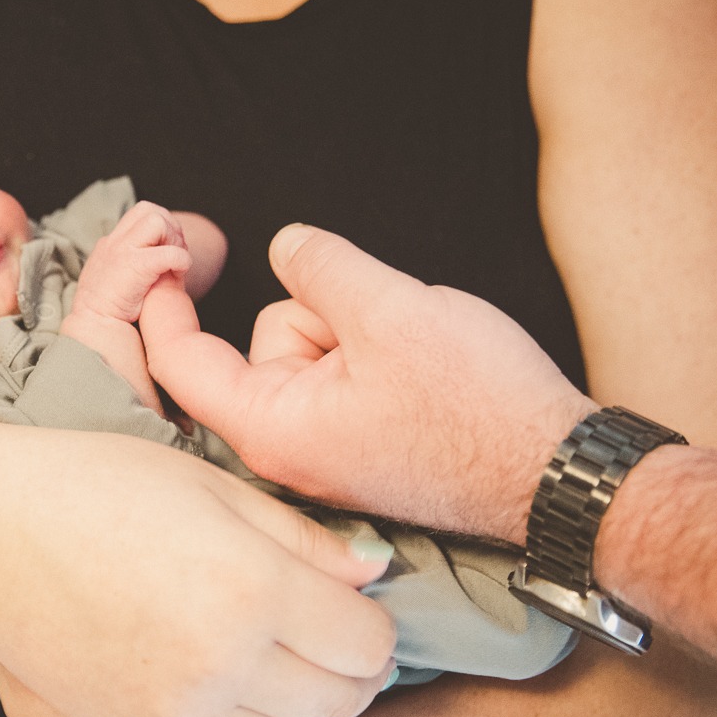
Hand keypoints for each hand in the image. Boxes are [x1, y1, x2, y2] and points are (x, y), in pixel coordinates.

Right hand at [0, 432, 395, 716]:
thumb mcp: (210, 485)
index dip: (372, 621)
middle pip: (342, 698)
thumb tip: (372, 570)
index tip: (350, 602)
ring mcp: (179, 711)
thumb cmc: (94, 485)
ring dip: (294, 698)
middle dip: (348, 666)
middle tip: (321, 629)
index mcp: (251, 586)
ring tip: (261, 648)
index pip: (370, 641)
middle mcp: (223, 663)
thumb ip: (303, 536)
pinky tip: (208, 670)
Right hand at [69, 200, 191, 324]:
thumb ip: (133, 263)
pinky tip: (180, 274)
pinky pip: (169, 252)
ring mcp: (122, 252)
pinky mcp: (134, 266)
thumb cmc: (109, 310)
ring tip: (176, 263)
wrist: (94, 328)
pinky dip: (181, 259)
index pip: (140, 214)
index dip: (162, 226)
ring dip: (173, 239)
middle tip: (176, 251)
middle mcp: (115, 242)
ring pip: (156, 221)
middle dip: (169, 226)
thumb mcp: (116, 277)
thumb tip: (164, 260)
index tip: (170, 249)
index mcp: (111, 244)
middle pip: (148, 210)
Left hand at [140, 224, 595, 544]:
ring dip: (355, 327)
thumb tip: (284, 244)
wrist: (556, 472)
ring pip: (310, 347)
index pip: (181, 366)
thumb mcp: (390, 310)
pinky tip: (424, 367)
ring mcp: (327, 446)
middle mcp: (289, 447)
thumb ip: (319, 267)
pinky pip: (344, 368)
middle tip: (382, 324)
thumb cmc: (479, 408)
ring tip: (416, 351)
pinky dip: (376, 350)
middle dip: (317, 312)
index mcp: (273, 428)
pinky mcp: (361, 439)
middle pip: (262, 344)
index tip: (159, 254)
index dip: (161, 304)